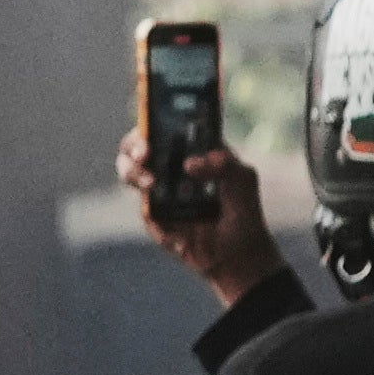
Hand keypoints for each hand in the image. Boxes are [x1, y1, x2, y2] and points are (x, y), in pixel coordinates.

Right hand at [120, 126, 278, 302]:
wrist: (238, 256)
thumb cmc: (243, 211)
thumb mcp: (244, 182)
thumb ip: (226, 166)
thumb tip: (191, 165)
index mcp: (191, 149)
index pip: (164, 124)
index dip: (152, 118)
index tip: (153, 123)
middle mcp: (170, 165)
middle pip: (137, 145)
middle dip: (134, 146)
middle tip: (144, 155)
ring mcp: (158, 188)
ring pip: (129, 170)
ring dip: (132, 172)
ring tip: (149, 183)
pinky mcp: (153, 213)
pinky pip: (143, 207)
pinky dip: (152, 211)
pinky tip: (173, 225)